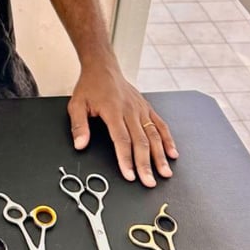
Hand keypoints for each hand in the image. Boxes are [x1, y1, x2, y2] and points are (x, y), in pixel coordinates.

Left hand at [67, 64, 177, 186]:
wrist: (103, 67)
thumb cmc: (90, 86)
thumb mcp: (76, 104)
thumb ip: (79, 125)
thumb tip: (80, 145)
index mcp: (112, 110)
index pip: (122, 139)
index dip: (126, 159)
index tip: (130, 175)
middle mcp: (130, 110)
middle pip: (141, 141)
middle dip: (146, 164)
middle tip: (149, 182)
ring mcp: (141, 109)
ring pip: (154, 135)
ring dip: (160, 155)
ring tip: (165, 173)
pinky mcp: (147, 107)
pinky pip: (160, 124)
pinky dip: (168, 139)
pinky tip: (172, 153)